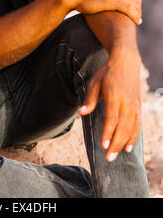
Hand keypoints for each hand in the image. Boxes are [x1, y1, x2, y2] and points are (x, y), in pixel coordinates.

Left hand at [78, 46, 141, 161]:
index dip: (108, 133)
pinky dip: (134, 137)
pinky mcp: (138, 106)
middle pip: (123, 127)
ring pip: (131, 128)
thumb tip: (81, 112)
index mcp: (114, 96)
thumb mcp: (95, 82)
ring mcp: (134, 105)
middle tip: (108, 158)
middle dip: (115, 144)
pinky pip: (138, 125)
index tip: (103, 145)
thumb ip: (89, 99)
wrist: (126, 62)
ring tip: (116, 155)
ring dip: (124, 143)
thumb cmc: (107, 73)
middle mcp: (126, 102)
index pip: (112, 119)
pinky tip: (128, 147)